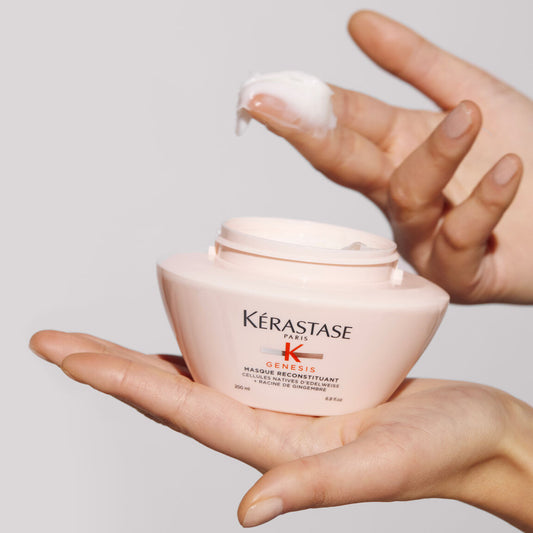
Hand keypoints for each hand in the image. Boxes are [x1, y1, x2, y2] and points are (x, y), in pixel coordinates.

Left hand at [30, 330, 532, 528]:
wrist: (475, 431)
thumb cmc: (443, 451)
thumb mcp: (382, 471)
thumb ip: (314, 490)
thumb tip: (247, 515)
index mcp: (275, 448)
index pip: (179, 408)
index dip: (119, 380)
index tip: (65, 355)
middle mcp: (266, 424)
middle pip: (170, 390)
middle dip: (107, 368)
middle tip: (53, 341)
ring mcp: (282, 402)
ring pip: (197, 374)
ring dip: (143, 356)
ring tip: (95, 339)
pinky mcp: (306, 380)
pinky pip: (240, 357)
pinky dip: (203, 341)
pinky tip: (185, 328)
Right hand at [243, 11, 532, 303]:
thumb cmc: (524, 156)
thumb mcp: (475, 93)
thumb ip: (416, 62)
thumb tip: (358, 23)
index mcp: (399, 150)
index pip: (343, 123)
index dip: (304, 107)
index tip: (264, 93)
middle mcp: (402, 194)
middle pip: (347, 165)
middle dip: (311, 136)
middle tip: (282, 108)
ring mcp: (426, 236)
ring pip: (407, 197)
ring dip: (433, 156)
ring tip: (466, 119)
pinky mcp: (459, 273)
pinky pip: (457, 238)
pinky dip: (482, 202)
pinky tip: (507, 171)